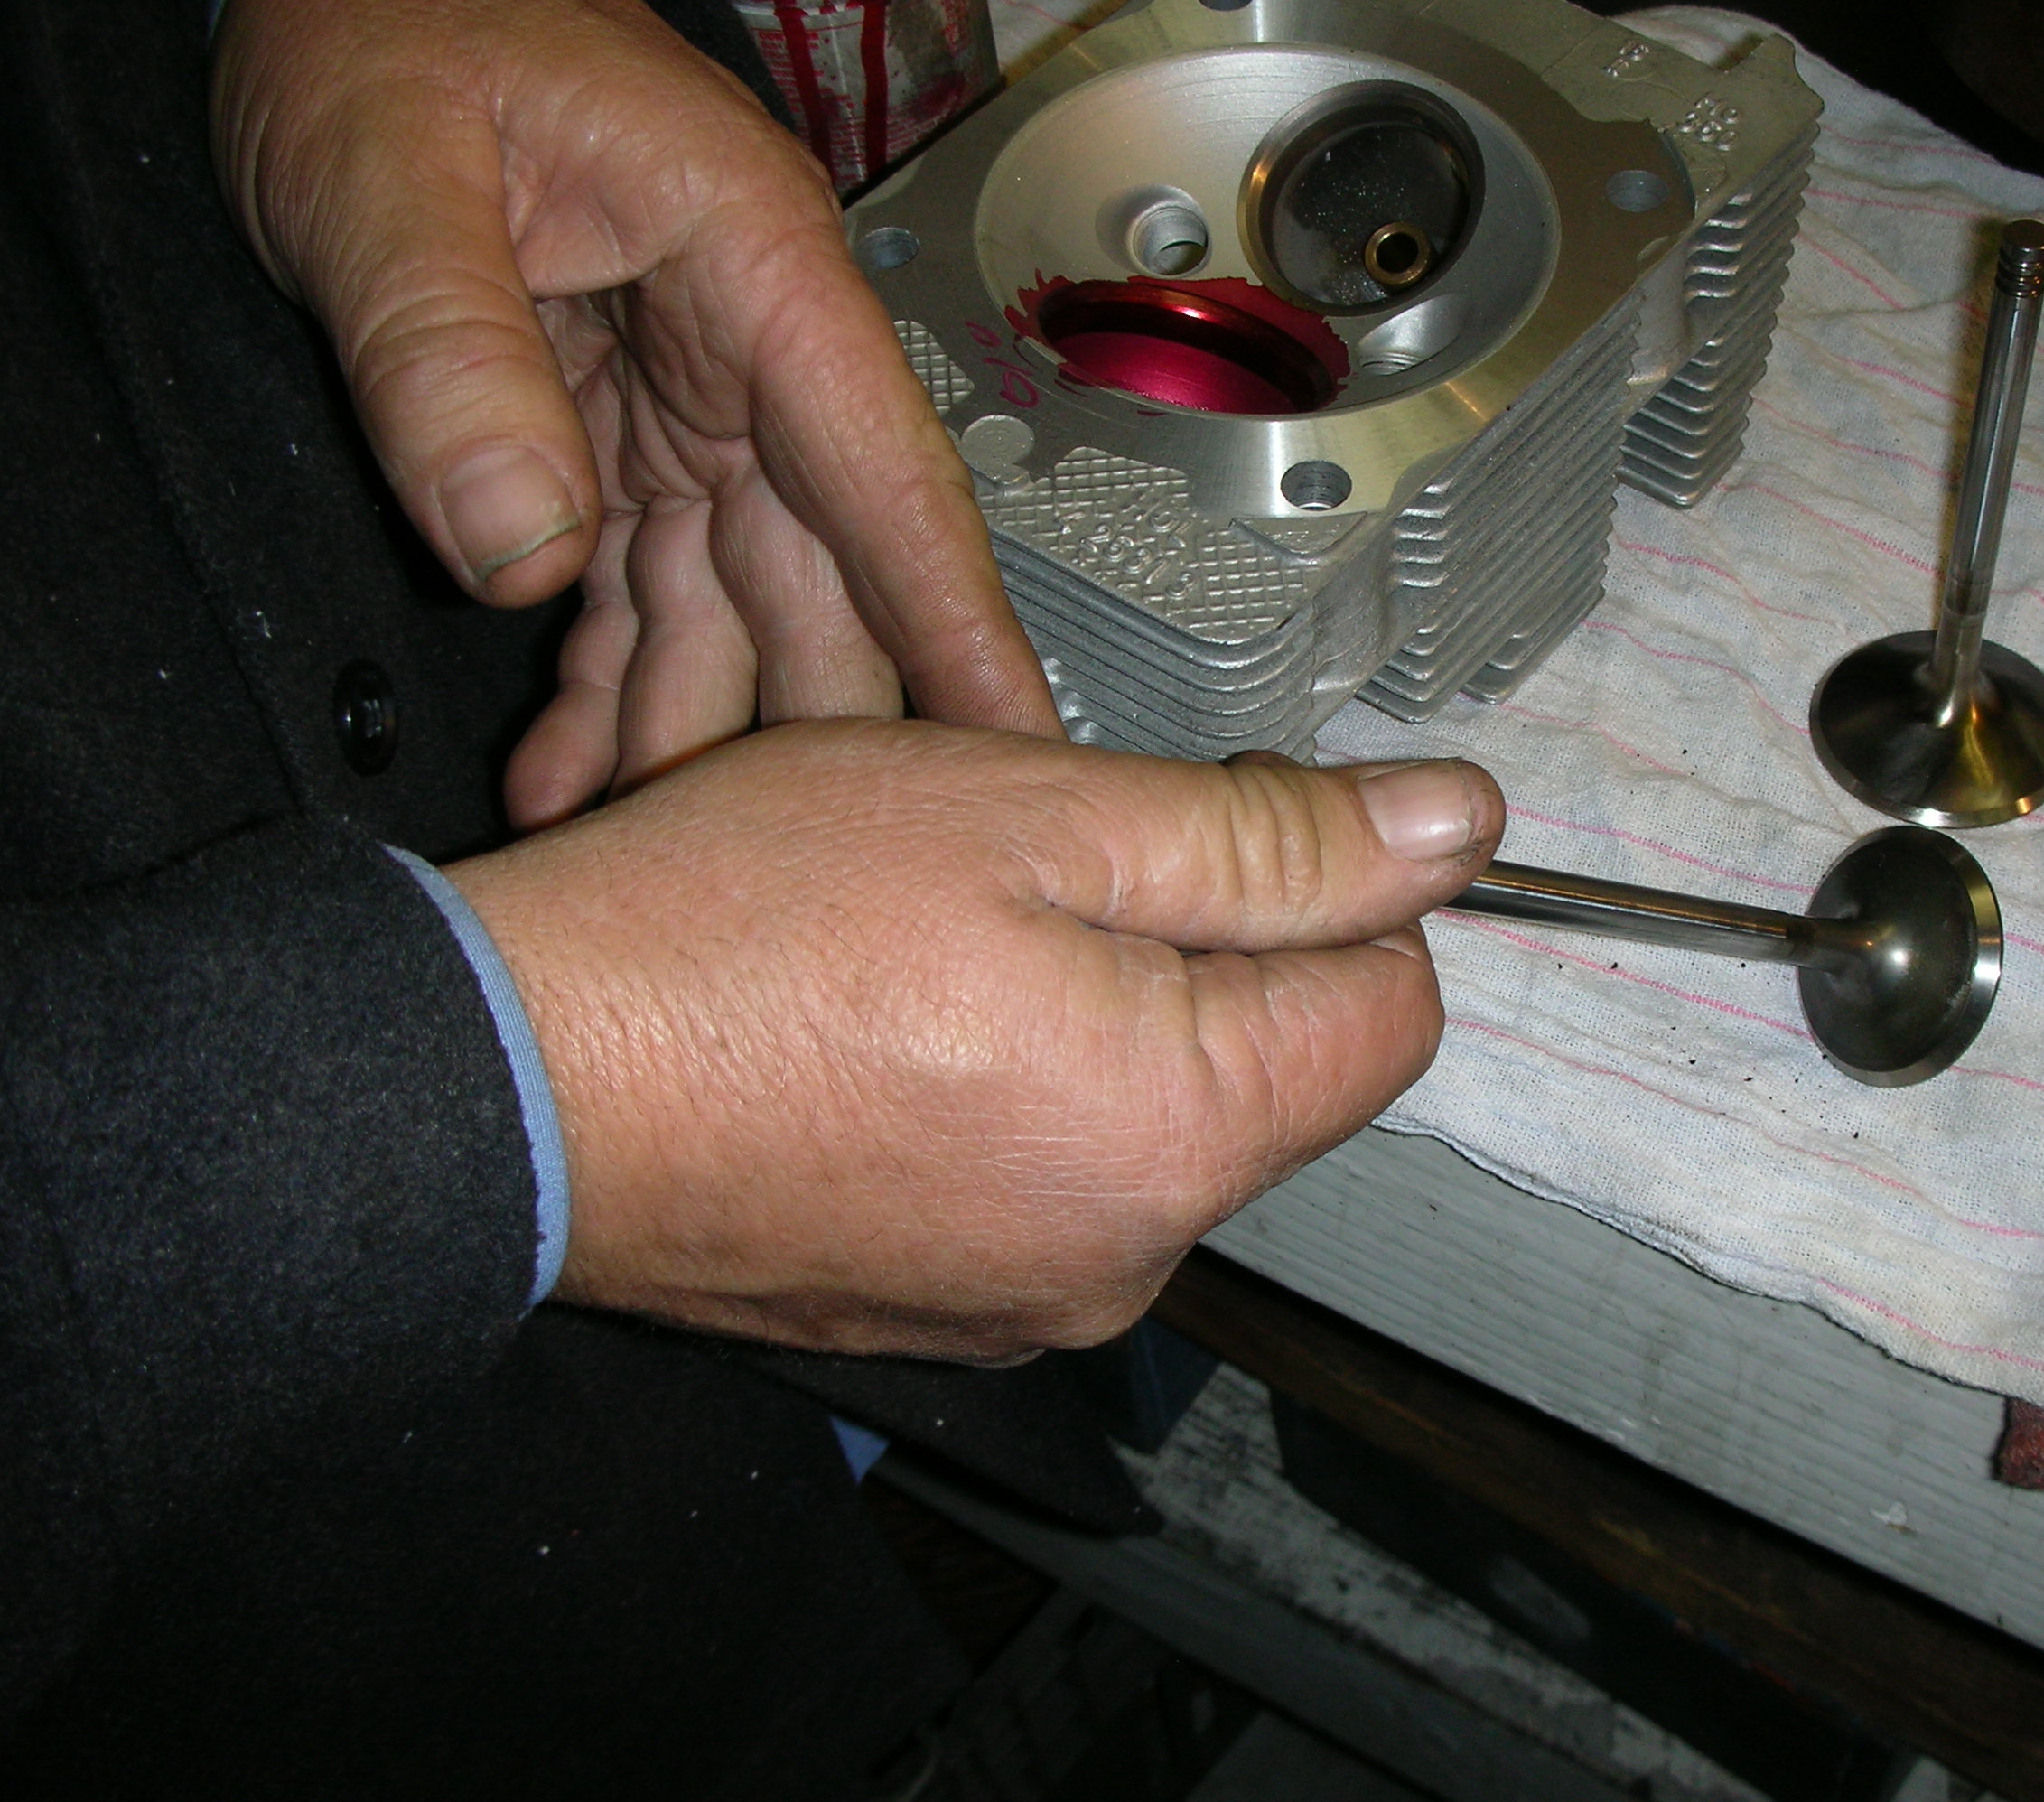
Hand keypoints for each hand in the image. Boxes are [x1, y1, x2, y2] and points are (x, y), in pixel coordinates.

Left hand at [211, 0, 1058, 829]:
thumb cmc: (395, 21)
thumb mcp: (394, 168)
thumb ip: (452, 359)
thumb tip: (521, 546)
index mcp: (754, 270)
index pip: (893, 485)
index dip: (964, 635)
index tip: (1030, 759)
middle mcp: (748, 360)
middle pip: (828, 585)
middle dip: (827, 740)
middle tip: (826, 885)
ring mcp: (686, 415)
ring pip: (733, 617)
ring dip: (698, 743)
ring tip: (651, 868)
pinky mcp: (609, 450)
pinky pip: (632, 601)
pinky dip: (604, 695)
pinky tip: (577, 782)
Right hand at [447, 729, 1503, 1359]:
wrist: (504, 1084)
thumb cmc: (733, 933)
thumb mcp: (1036, 815)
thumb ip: (1271, 840)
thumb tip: (1455, 832)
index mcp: (1181, 1132)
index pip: (1392, 1010)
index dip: (1338, 889)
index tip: (1230, 818)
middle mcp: (1127, 1256)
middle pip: (1272, 1072)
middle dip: (1204, 948)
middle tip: (1043, 853)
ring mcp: (1026, 1301)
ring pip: (1153, 1121)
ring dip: (1100, 1015)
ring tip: (945, 938)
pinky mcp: (939, 1313)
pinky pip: (1046, 1181)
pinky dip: (1013, 1094)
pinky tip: (898, 1025)